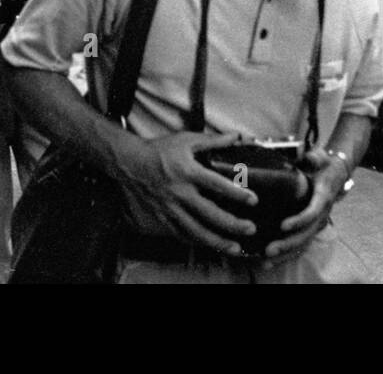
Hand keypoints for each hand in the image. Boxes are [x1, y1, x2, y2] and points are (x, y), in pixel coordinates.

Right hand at [116, 132, 257, 254]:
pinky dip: (197, 242)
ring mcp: (170, 208)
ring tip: (234, 247)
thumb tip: (236, 136)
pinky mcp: (162, 217)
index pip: (217, 184)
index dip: (237, 193)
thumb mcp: (186, 140)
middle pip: (209, 213)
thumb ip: (213, 140)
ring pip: (196, 230)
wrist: (130, 163)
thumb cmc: (159, 150)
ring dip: (217, 241)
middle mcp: (180, 192)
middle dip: (232, 224)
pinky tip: (210, 246)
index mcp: (188, 171)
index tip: (253, 200)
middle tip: (250, 229)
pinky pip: (181, 234)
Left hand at [264, 147, 351, 266]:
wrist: (337, 173)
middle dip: (288, 244)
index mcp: (323, 197)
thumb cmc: (324, 164)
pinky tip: (270, 262)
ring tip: (266, 260)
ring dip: (286, 253)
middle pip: (306, 234)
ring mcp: (317, 223)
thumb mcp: (321, 156)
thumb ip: (314, 157)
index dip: (299, 221)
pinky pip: (301, 244)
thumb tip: (307, 158)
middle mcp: (322, 214)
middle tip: (268, 250)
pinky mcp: (311, 228)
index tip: (282, 226)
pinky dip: (287, 255)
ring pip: (303, 243)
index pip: (312, 212)